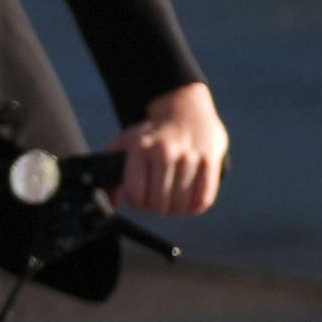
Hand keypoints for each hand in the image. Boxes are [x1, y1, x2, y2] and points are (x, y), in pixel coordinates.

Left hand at [116, 79, 229, 221]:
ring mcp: (189, 156)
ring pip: (181, 206)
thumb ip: (111, 175)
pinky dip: (195, 205)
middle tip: (157, 197)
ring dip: (176, 208)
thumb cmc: (151, 137)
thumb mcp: (124, 146)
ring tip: (172, 197)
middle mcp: (164, 151)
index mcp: (139, 148)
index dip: (136, 202)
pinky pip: (203, 200)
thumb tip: (113, 203)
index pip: (136, 195)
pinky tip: (189, 197)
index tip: (140, 196)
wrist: (187, 113)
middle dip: (156, 207)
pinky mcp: (210, 161)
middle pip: (159, 205)